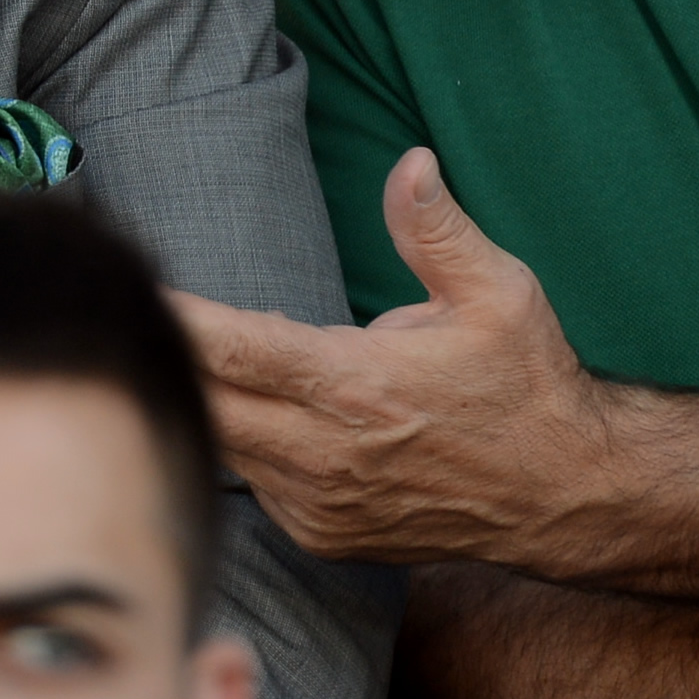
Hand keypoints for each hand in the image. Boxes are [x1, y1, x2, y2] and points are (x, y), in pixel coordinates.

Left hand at [170, 148, 614, 573]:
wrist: (565, 495)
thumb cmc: (530, 385)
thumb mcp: (499, 293)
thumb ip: (437, 229)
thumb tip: (410, 162)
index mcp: (356, 386)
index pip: (235, 350)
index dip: (176, 318)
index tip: (132, 288)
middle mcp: (325, 455)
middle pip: (205, 403)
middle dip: (170, 357)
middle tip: (140, 308)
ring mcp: (319, 505)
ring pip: (223, 444)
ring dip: (206, 399)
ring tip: (194, 351)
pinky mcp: (321, 536)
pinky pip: (254, 481)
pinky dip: (246, 442)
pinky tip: (265, 409)